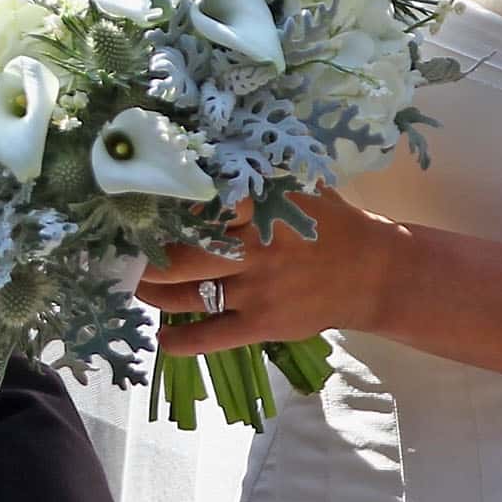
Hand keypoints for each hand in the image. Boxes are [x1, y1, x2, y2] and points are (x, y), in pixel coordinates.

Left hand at [145, 190, 405, 357]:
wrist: (374, 274)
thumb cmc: (332, 226)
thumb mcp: (299, 191)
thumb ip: (258, 181)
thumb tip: (209, 160)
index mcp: (261, 210)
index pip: (202, 205)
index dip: (167, 209)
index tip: (140, 207)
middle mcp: (253, 249)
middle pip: (183, 255)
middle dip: (148, 257)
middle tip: (127, 253)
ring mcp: (255, 290)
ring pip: (188, 294)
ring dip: (154, 293)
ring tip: (137, 286)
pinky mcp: (261, 324)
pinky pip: (211, 336)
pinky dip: (181, 341)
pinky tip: (161, 339)